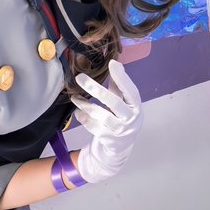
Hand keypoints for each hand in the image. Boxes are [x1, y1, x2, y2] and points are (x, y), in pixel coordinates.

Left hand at [70, 59, 142, 182]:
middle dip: (95, 89)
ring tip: (74, 97)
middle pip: (113, 102)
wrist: (120, 146)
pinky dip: (83, 117)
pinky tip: (78, 112)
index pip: (130, 91)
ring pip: (99, 115)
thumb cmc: (121, 117)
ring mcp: (121, 131)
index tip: (112, 64)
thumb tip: (115, 62)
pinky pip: (92, 126)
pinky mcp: (109, 140)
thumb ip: (119, 85)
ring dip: (84, 104)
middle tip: (79, 77)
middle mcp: (131, 119)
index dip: (122, 78)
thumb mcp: (123, 102)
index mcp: (136, 106)